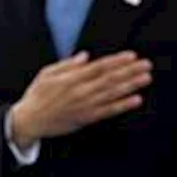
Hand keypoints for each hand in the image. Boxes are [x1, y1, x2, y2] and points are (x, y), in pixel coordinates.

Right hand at [7, 52, 151, 147]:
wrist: (29, 120)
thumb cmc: (37, 96)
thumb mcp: (47, 74)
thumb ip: (67, 64)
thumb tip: (85, 56)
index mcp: (71, 78)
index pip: (99, 67)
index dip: (117, 61)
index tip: (131, 56)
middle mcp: (80, 91)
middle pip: (110, 79)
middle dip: (129, 71)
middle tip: (146, 65)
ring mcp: (84, 105)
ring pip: (112, 94)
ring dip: (131, 85)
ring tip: (145, 78)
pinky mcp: (86, 118)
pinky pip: (108, 111)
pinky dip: (122, 105)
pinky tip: (135, 99)